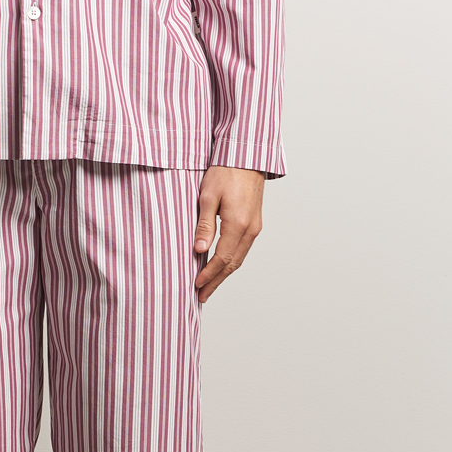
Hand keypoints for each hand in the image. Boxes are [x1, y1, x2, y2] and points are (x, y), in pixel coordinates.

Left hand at [193, 166, 264, 303]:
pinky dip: (231, 262)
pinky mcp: (255, 222)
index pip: (222, 258)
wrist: (247, 155)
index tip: (196, 285)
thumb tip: (200, 250)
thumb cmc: (225, 171)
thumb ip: (204, 225)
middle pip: (232, 264)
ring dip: (224, 275)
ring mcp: (255, 226)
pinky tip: (221, 267)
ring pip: (239, 259)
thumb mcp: (207, 197)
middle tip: (202, 296)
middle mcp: (250, 229)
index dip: (208, 274)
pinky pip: (243, 249)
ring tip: (210, 286)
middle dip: (216, 282)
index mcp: (238, 224)